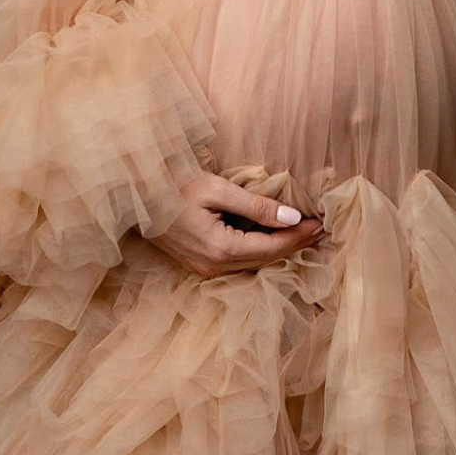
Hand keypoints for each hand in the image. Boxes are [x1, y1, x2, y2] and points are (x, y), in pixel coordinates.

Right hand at [146, 172, 325, 278]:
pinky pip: (239, 262)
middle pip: (265, 260)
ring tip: (302, 234)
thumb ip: (255, 206)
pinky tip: (272, 239)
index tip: (319, 223)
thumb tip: (292, 218)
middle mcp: (213, 266)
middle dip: (294, 245)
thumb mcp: (217, 189)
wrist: (136, 194)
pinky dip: (260, 251)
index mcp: (219, 248)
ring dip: (279, 250)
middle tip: (319, 230)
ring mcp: (204, 269)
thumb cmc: (174, 184)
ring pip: (253, 264)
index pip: (271, 248)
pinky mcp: (200, 264)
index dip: (298, 237)